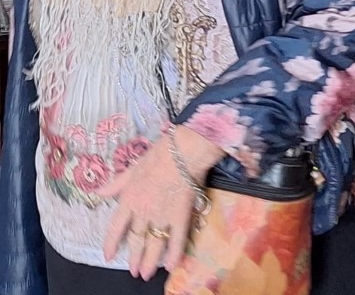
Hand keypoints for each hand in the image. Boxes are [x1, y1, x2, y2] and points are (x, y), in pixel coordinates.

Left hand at [100, 127, 222, 279]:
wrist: (184, 151)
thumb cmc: (160, 154)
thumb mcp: (133, 167)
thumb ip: (117, 183)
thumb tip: (97, 192)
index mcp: (129, 199)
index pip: (116, 227)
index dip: (111, 243)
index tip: (109, 256)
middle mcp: (143, 212)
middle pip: (137, 239)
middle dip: (134, 257)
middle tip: (134, 272)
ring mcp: (162, 216)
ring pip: (154, 244)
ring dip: (150, 261)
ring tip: (147, 274)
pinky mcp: (181, 216)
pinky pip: (177, 238)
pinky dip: (175, 253)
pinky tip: (173, 265)